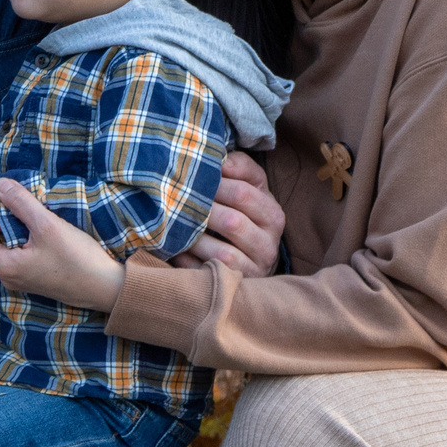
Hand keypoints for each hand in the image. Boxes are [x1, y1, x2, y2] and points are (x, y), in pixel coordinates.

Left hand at [0, 179, 127, 311]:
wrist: (106, 288)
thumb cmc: (76, 259)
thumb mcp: (48, 225)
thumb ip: (21, 203)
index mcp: (3, 265)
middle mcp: (6, 275)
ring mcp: (20, 278)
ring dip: (0, 228)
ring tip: (4, 204)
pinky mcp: (34, 276)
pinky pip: (13, 253)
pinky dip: (13, 236)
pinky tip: (25, 222)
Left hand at [180, 149, 285, 276]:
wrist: (252, 260)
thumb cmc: (245, 215)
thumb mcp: (251, 188)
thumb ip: (240, 167)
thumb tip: (221, 159)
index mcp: (273, 216)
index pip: (244, 193)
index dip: (214, 183)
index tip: (191, 175)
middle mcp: (269, 245)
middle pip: (232, 222)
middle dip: (201, 209)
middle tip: (176, 198)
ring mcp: (253, 270)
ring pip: (221, 252)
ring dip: (193, 237)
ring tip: (173, 222)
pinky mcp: (234, 287)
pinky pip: (207, 273)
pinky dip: (187, 260)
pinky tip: (174, 247)